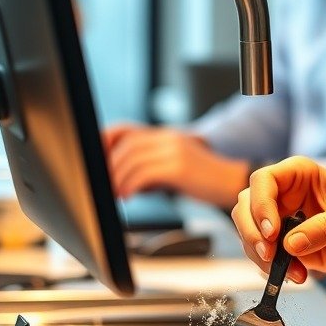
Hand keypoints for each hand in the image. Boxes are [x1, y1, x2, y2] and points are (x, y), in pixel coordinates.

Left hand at [104, 123, 249, 208]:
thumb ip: (149, 166)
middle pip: (125, 144)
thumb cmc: (203, 179)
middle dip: (107, 166)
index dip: (104, 142)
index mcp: (165, 135)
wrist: (232, 182)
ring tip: (114, 193)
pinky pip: (145, 172)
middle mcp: (168, 138)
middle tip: (101, 185)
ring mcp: (175, 150)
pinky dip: (130, 185)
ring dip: (116, 178)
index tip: (93, 162)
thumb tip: (118, 180)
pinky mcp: (179, 165)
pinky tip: (127, 196)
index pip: (124, 129)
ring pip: (132, 158)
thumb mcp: (173, 166)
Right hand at [231, 156, 325, 282]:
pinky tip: (298, 276)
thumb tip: (291, 244)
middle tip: (270, 256)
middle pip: (246, 207)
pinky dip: (273, 270)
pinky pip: (265, 257)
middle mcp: (286, 194)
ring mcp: (283, 221)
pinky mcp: (286, 246)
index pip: (264, 181)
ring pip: (251, 234)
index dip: (261, 205)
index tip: (273, 233)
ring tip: (294, 272)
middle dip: (252, 234)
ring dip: (262, 257)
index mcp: (300, 174)